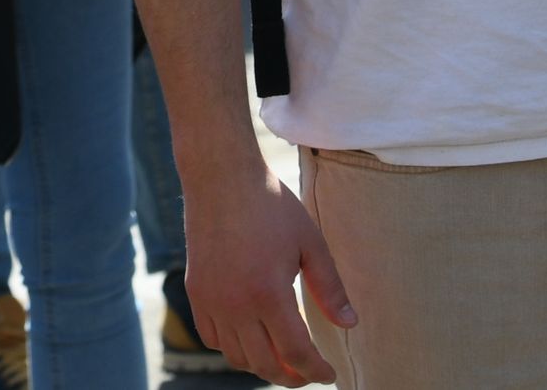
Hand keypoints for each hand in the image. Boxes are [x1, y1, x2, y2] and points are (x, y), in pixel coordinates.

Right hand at [184, 161, 354, 384]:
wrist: (220, 177)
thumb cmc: (270, 205)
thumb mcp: (310, 242)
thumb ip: (330, 288)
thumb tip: (350, 324)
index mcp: (269, 293)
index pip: (296, 353)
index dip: (316, 371)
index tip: (329, 374)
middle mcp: (235, 304)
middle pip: (265, 364)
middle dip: (291, 377)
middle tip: (308, 373)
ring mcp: (211, 300)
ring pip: (236, 356)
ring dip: (262, 366)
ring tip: (282, 358)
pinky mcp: (196, 292)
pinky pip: (211, 338)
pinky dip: (232, 347)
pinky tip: (250, 337)